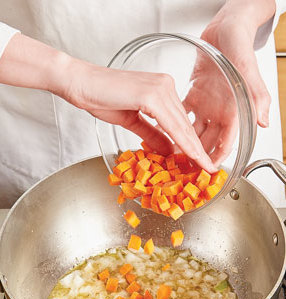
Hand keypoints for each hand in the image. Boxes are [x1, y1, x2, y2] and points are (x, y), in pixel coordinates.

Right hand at [0, 33, 215, 171]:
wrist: (80, 83)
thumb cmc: (100, 98)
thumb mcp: (131, 121)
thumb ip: (152, 134)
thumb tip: (168, 149)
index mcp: (162, 90)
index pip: (180, 121)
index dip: (190, 143)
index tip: (199, 160)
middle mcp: (166, 86)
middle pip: (185, 124)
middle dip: (197, 149)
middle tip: (208, 168)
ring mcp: (161, 89)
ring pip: (182, 125)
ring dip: (194, 149)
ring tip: (204, 167)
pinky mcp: (151, 95)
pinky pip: (171, 124)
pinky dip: (182, 142)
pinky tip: (192, 156)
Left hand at [183, 0, 274, 166]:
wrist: (225, 28)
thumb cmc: (238, 45)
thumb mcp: (248, 69)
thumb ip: (257, 95)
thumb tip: (263, 123)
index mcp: (234, 109)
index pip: (226, 141)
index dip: (217, 156)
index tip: (206, 169)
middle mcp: (219, 110)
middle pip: (207, 140)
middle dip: (196, 154)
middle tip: (182, 166)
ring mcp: (206, 104)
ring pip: (194, 130)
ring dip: (183, 141)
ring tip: (170, 152)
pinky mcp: (194, 95)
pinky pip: (183, 113)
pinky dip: (174, 121)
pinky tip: (162, 127)